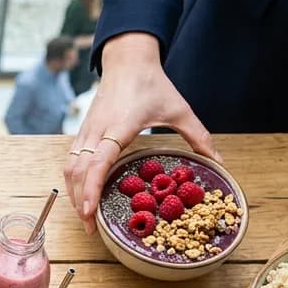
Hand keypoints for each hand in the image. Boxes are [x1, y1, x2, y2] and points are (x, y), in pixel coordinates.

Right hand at [65, 32, 219, 234]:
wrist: (128, 59)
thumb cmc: (152, 84)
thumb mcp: (180, 109)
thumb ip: (198, 137)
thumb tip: (218, 162)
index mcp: (119, 127)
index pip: (98, 162)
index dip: (91, 188)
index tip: (89, 211)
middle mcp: (97, 131)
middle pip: (77, 172)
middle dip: (79, 202)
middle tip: (91, 227)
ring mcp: (86, 131)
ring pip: (69, 168)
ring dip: (73, 194)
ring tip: (85, 216)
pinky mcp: (83, 132)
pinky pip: (71, 160)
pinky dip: (73, 181)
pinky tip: (81, 195)